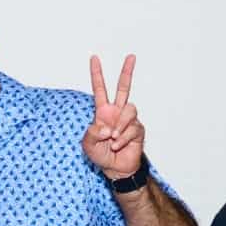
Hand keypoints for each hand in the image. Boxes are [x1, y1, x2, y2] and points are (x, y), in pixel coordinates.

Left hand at [82, 54, 144, 179]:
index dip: (96, 74)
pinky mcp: (138, 129)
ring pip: (130, 109)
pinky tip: (118, 145)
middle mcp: (117, 112)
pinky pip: (132, 128)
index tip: (94, 58)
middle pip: (123, 87)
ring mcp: (128, 120)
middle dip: (127, 71)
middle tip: (131, 56)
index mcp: (103, 112)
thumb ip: (91, 134)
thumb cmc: (101, 155)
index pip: (100, 90)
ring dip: (121, 125)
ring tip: (113, 138)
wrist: (116, 169)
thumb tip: (106, 127)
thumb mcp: (88, 145)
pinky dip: (123, 138)